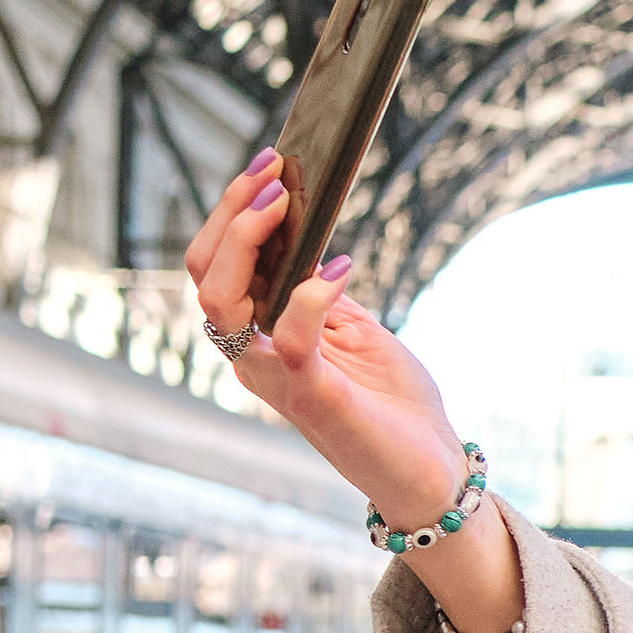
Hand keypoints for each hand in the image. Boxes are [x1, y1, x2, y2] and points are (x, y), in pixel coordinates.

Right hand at [182, 152, 465, 525]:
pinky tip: (338, 268)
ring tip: (283, 200)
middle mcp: (251, 355)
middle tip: (272, 170)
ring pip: (220, 302)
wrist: (428, 469)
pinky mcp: (310, 396)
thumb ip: (319, 291)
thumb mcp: (354, 329)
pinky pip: (288, 338)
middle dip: (231, 213)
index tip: (270, 164)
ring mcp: (274, 377)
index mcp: (258, 335)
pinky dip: (308, 295)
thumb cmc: (392, 403)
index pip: (215, 265)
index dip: (233, 211)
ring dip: (246, 241)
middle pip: (203, 274)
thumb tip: (308, 235)